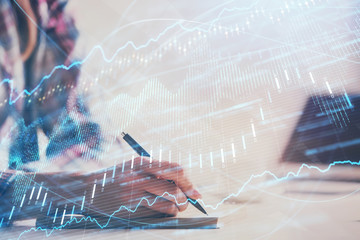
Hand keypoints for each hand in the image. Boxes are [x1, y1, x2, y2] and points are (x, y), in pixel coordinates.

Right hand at [85, 157, 201, 218]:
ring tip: (176, 208)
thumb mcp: (134, 169)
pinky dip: (168, 212)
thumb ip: (155, 174)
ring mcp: (134, 189)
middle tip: (187, 202)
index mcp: (143, 162)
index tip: (195, 192)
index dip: (189, 181)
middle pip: (176, 184)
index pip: (175, 169)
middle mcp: (140, 174)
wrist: (87, 189)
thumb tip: (183, 186)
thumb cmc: (115, 179)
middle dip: (187, 195)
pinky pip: (159, 209)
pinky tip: (165, 211)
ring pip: (170, 198)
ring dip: (178, 206)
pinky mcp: (130, 203)